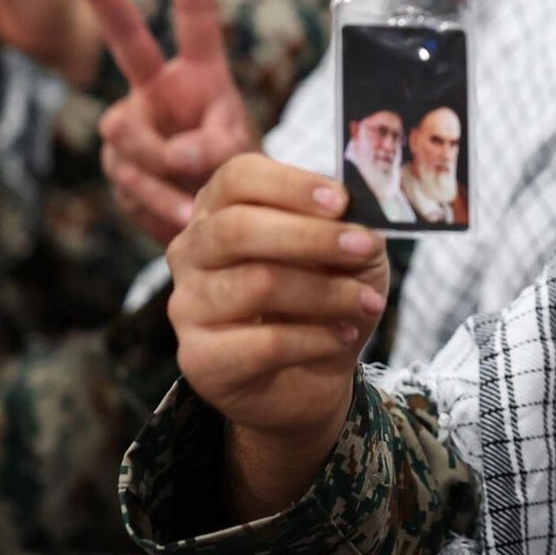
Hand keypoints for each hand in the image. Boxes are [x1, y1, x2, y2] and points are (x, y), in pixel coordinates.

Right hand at [66, 0, 258, 243]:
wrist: (216, 226)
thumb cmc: (241, 175)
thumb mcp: (245, 155)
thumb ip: (218, 147)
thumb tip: (180, 155)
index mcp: (202, 75)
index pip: (195, 16)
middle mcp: (159, 89)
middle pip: (126, 37)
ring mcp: (133, 125)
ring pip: (130, 135)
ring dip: (166, 170)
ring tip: (199, 197)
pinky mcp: (117, 166)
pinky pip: (132, 182)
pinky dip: (161, 204)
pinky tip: (181, 216)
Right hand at [167, 153, 388, 520]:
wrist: (311, 377)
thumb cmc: (324, 300)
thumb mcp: (349, 254)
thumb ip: (352, 227)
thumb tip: (363, 215)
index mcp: (221, 210)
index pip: (238, 177)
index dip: (291, 185)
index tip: (342, 201)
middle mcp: (192, 252)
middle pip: (237, 228)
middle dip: (311, 236)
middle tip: (364, 248)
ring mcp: (187, 305)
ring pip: (257, 284)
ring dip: (327, 292)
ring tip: (367, 302)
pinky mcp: (199, 359)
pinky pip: (265, 342)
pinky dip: (317, 338)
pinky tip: (344, 336)